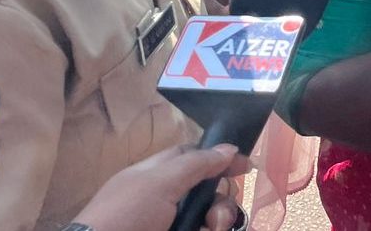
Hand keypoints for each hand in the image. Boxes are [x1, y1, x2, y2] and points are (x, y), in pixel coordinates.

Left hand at [73, 143, 249, 230]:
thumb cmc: (125, 215)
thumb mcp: (159, 181)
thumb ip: (197, 163)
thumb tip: (229, 147)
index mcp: (158, 175)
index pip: (194, 157)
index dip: (219, 157)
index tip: (245, 166)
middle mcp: (168, 200)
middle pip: (209, 191)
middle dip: (222, 200)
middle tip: (215, 216)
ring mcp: (174, 224)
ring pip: (211, 218)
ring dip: (221, 220)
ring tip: (213, 229)